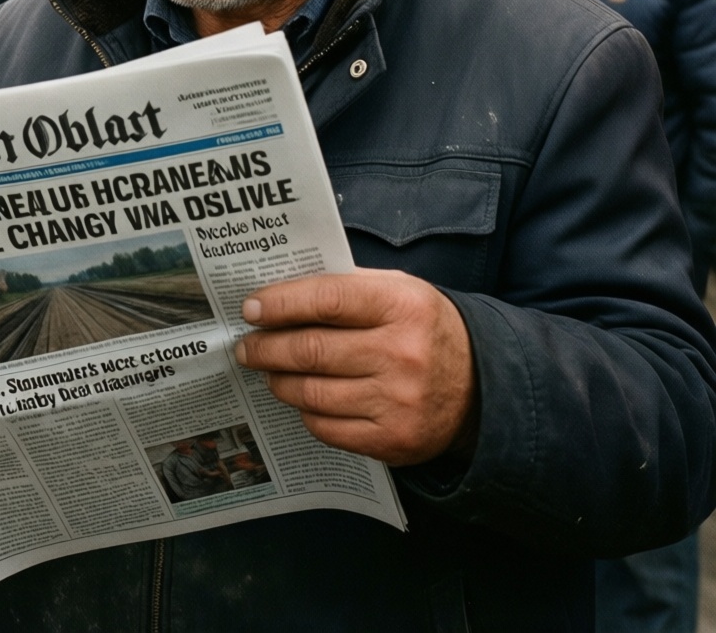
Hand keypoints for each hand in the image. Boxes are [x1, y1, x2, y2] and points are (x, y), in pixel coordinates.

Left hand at [235, 269, 476, 466]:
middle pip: (310, 350)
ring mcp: (398, 402)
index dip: (280, 304)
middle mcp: (401, 354)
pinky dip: (304, 411)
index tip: (251, 308)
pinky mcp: (393, 441)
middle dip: (266, 348)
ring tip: (267, 370)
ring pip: (311, 392)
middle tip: (246, 346)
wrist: (482, 386)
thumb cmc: (424, 328)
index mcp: (401, 305)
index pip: (325, 300)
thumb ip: (345, 288)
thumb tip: (278, 295)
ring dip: (278, 380)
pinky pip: (327, 427)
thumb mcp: (398, 290)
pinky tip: (300, 397)